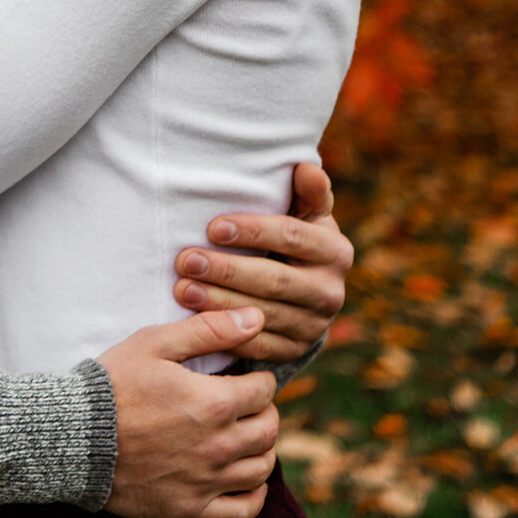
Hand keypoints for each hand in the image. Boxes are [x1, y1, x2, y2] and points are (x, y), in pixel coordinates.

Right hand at [98, 307, 278, 517]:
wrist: (74, 437)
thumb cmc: (113, 384)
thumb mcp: (156, 343)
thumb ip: (210, 329)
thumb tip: (256, 318)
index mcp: (215, 402)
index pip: (265, 390)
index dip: (259, 379)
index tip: (246, 376)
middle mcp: (219, 445)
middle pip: (269, 430)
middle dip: (264, 411)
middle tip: (246, 404)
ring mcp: (207, 481)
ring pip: (262, 469)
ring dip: (261, 449)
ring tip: (244, 436)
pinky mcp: (191, 510)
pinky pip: (244, 511)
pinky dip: (254, 496)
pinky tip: (245, 479)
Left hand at [171, 162, 352, 364]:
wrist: (306, 288)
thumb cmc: (294, 236)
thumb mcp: (306, 211)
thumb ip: (308, 191)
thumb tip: (304, 168)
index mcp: (335, 250)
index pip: (291, 236)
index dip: (252, 231)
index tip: (212, 227)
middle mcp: (331, 291)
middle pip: (274, 280)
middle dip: (227, 271)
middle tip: (187, 261)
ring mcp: (315, 324)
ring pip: (263, 315)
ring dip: (219, 303)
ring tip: (183, 289)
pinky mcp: (296, 349)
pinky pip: (260, 347)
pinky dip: (228, 335)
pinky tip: (199, 322)